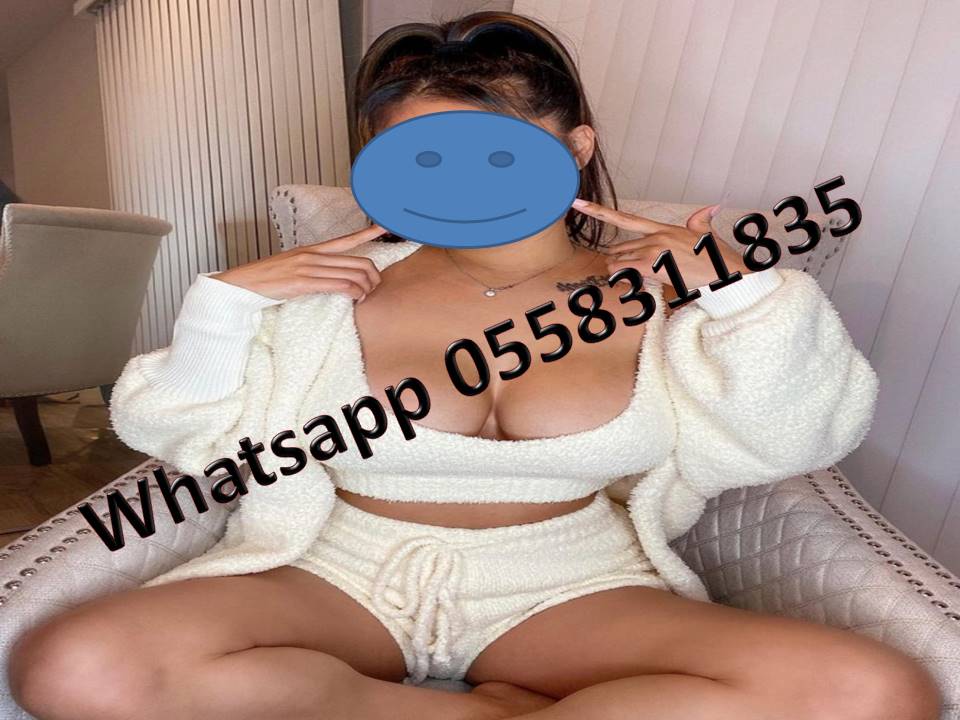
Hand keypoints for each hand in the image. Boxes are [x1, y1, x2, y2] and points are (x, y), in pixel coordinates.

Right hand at [211, 224, 387, 301]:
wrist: (242, 285)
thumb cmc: (267, 279)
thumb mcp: (293, 267)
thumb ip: (314, 268)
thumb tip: (331, 276)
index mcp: (311, 249)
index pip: (346, 239)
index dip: (369, 232)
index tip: (386, 225)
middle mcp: (313, 255)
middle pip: (358, 261)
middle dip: (373, 276)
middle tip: (374, 288)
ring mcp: (308, 267)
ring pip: (352, 274)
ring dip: (365, 288)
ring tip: (364, 297)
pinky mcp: (303, 282)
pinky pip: (339, 285)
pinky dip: (353, 293)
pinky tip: (355, 299)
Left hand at [571, 199, 749, 289]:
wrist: (726, 272)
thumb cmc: (717, 258)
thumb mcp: (707, 234)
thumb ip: (701, 219)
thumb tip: (711, 206)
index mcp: (663, 228)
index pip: (625, 218)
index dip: (598, 211)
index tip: (578, 202)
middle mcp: (655, 236)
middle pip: (619, 248)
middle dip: (617, 260)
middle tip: (625, 270)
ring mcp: (653, 250)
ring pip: (619, 261)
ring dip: (621, 272)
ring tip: (636, 279)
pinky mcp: (653, 265)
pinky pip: (624, 271)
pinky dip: (623, 278)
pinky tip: (634, 283)